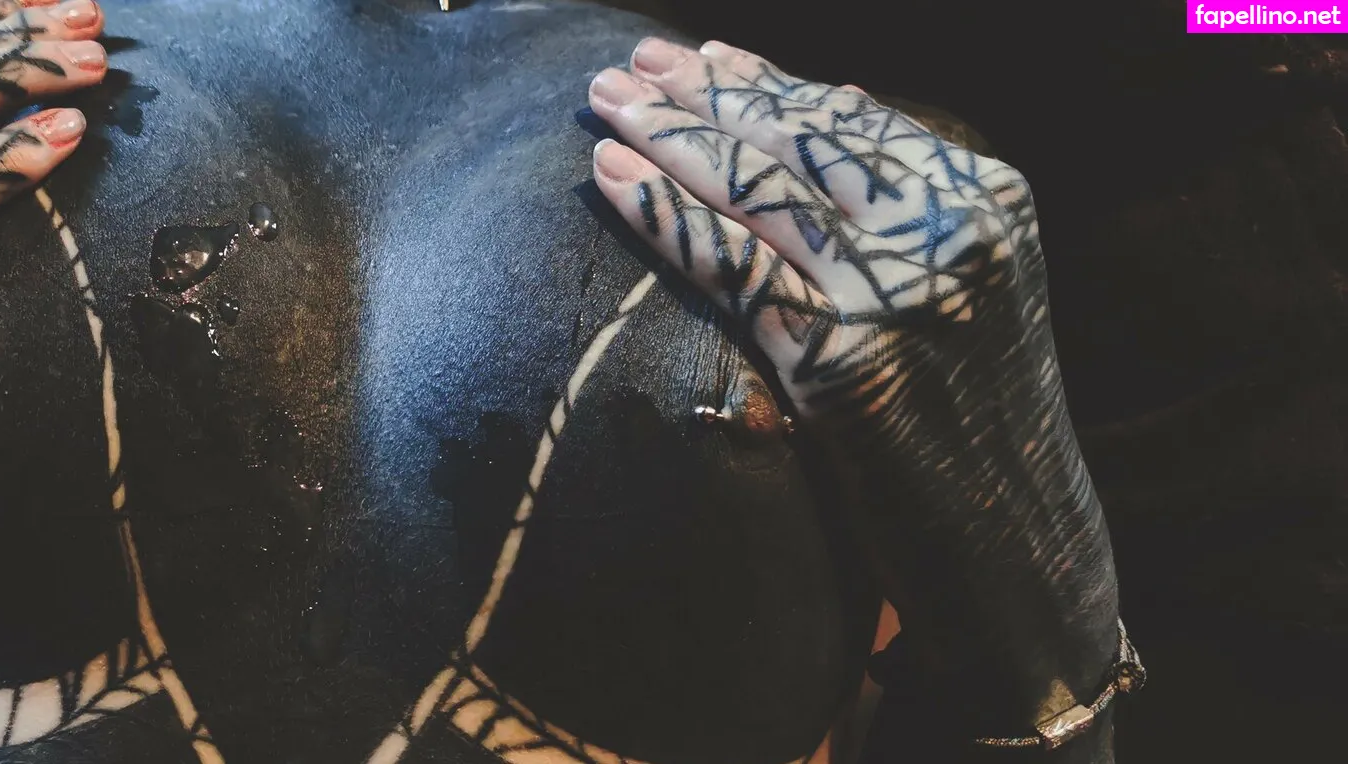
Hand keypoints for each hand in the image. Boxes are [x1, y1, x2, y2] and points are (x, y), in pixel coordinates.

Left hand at [586, 38, 1120, 758]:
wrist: (1019, 548)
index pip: (849, 118)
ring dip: (665, 135)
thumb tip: (832, 104)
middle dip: (699, 95)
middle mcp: (953, 228)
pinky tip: (606, 178)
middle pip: (795, 140)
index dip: (762, 81)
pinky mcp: (846, 360)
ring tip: (598, 100)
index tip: (695, 55)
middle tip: (622, 66)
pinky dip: (661, 217)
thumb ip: (903, 209)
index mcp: (986, 198)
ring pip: (757, 189)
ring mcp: (902, 291)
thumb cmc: (973, 421)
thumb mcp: (961, 292)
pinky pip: (732, 266)